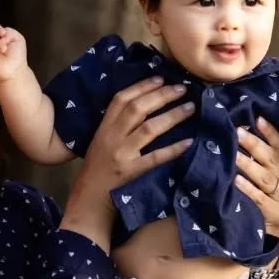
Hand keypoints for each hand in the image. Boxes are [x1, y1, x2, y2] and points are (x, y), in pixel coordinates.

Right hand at [60, 76, 194, 247]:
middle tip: (182, 89)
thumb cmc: (96, 171)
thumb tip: (144, 108)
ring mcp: (121, 154)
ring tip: (190, 108)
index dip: (142, 86)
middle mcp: (111, 137)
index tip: (161, 78)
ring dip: (172, 116)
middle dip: (162, 96)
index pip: (122, 99)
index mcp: (103, 128)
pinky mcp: (130, 172)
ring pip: (149, 129)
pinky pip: (155, 158)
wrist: (88, 201)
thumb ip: (116, 126)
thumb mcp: (100, 143)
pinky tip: (188, 142)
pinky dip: (173, 149)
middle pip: (138, 109)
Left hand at [235, 118, 278, 243]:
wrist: (272, 234)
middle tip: (238, 132)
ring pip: (265, 177)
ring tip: (233, 154)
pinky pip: (259, 198)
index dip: (269, 132)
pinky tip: (235, 180)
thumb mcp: (263, 179)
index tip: (257, 118)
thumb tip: (238, 133)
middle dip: (254, 144)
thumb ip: (258, 161)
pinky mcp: (276, 213)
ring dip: (248, 164)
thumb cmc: (264, 201)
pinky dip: (247, 188)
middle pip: (271, 159)